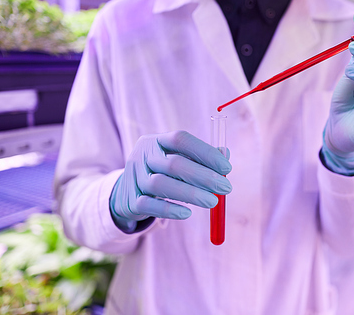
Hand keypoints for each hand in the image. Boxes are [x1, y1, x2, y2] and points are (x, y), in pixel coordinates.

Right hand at [110, 131, 231, 230]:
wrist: (126, 192)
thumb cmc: (162, 173)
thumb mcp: (177, 160)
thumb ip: (200, 157)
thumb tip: (225, 154)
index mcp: (155, 141)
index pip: (180, 140)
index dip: (205, 152)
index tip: (227, 168)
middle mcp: (142, 156)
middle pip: (173, 164)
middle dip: (203, 177)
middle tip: (226, 188)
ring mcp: (134, 178)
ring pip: (161, 184)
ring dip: (191, 194)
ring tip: (213, 202)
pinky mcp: (130, 201)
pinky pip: (149, 204)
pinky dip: (169, 209)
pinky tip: (187, 213)